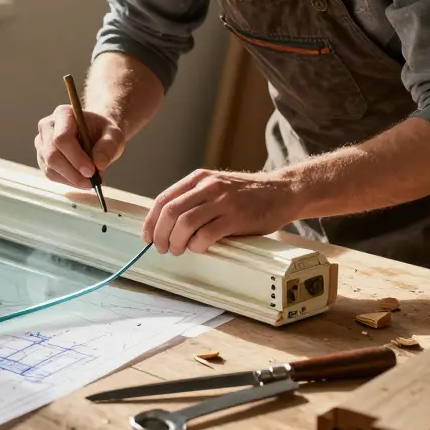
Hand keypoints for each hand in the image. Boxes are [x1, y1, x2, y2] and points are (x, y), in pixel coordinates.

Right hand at [34, 105, 124, 188]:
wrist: (95, 133)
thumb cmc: (102, 131)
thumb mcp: (114, 135)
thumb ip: (109, 146)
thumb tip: (99, 164)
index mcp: (63, 114)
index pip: (62, 138)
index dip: (76, 157)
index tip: (92, 171)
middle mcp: (47, 126)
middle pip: (52, 155)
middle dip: (73, 172)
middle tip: (92, 181)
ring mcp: (42, 143)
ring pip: (50, 168)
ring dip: (71, 179)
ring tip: (90, 181)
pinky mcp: (42, 157)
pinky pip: (51, 174)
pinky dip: (67, 181)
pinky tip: (81, 179)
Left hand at [142, 169, 304, 254]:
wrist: (282, 192)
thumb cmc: (247, 194)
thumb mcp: (216, 187)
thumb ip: (194, 198)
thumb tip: (166, 223)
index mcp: (198, 179)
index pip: (164, 199)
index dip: (151, 221)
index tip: (147, 236)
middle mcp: (208, 187)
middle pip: (170, 212)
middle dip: (160, 234)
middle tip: (162, 248)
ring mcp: (222, 201)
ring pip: (184, 224)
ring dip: (176, 242)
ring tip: (179, 250)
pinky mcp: (236, 217)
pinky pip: (206, 235)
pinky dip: (197, 245)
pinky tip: (198, 248)